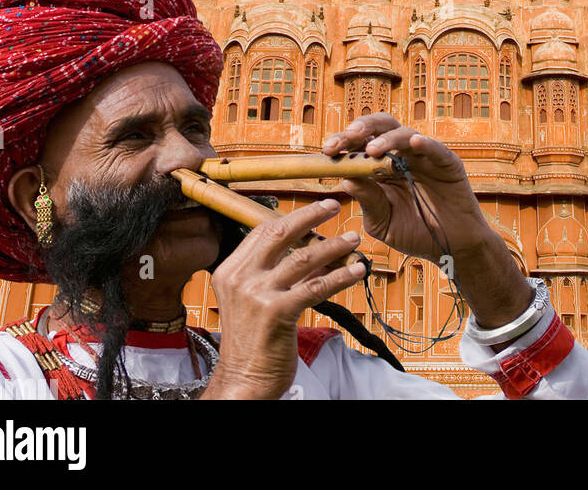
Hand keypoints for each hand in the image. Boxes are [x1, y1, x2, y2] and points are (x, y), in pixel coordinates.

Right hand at [200, 197, 364, 399]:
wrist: (244, 381)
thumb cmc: (251, 342)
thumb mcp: (251, 300)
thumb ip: (272, 274)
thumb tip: (309, 251)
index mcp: (231, 271)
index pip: (262, 232)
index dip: (290, 218)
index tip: (313, 210)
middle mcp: (241, 279)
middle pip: (281, 234)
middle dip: (311, 216)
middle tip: (333, 206)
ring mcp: (258, 295)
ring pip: (303, 258)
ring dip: (333, 246)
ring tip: (352, 239)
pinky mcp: (278, 312)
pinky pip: (316, 287)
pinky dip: (340, 276)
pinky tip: (356, 271)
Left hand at [321, 114, 491, 262]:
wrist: (450, 248)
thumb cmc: (415, 232)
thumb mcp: (383, 221)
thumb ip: (368, 200)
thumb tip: (345, 179)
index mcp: (381, 167)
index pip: (360, 144)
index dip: (343, 142)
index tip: (328, 150)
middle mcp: (401, 156)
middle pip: (380, 127)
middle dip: (362, 127)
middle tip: (349, 137)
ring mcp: (424, 157)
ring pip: (404, 133)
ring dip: (387, 138)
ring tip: (373, 151)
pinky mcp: (447, 163)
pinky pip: (435, 148)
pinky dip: (425, 143)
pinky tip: (414, 143)